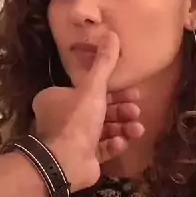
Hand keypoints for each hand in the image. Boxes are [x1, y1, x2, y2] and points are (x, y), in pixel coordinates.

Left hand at [32, 32, 143, 192]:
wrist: (65, 162)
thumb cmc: (76, 120)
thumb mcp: (92, 89)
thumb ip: (104, 64)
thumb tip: (112, 33)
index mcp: (56, 98)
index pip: (88, 90)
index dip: (112, 90)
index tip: (132, 91)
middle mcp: (61, 117)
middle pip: (98, 109)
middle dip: (121, 109)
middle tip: (137, 109)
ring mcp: (72, 140)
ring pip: (102, 129)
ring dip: (122, 127)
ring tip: (138, 128)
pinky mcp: (82, 158)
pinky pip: (101, 148)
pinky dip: (114, 144)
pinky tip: (124, 142)